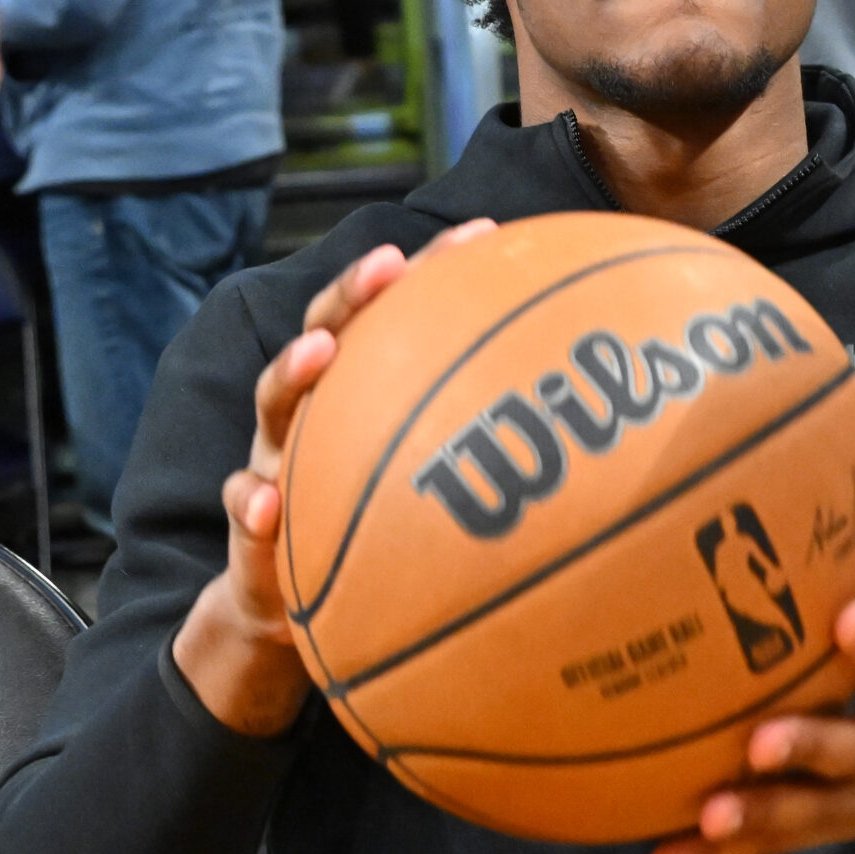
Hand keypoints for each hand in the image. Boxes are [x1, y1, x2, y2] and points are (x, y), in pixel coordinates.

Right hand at [171, 220, 497, 736]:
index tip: (484, 235)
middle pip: (327, 337)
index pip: (396, 319)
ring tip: (320, 354)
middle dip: (355, 296)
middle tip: (390, 263)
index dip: (434, 273)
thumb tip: (609, 434)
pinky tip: (265, 503)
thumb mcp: (438, 496)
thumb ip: (495, 460)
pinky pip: (245, 521)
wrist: (291, 619)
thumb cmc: (383, 543)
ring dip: (292, 376)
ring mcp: (274, 469)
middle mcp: (312, 421)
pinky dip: (251, 508)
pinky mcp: (252, 538)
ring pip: (273, 411)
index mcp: (360, 399)